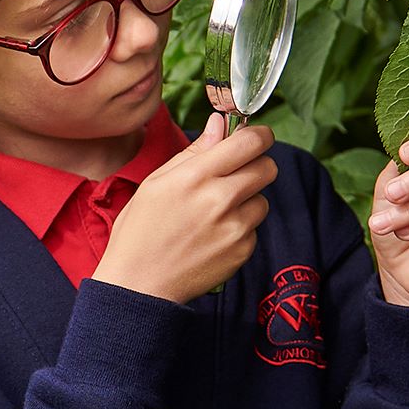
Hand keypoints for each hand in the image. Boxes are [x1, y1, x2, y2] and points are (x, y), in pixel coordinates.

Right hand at [89, 114, 275, 304]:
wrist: (140, 285)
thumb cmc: (141, 231)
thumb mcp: (156, 182)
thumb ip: (194, 151)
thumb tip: (219, 124)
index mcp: (195, 176)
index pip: (250, 142)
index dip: (259, 135)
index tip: (256, 137)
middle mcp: (220, 199)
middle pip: (268, 167)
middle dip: (256, 166)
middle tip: (236, 175)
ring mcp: (234, 227)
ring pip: (263, 199)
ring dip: (247, 200)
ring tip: (216, 213)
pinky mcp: (243, 251)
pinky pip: (255, 228)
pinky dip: (240, 228)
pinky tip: (213, 236)